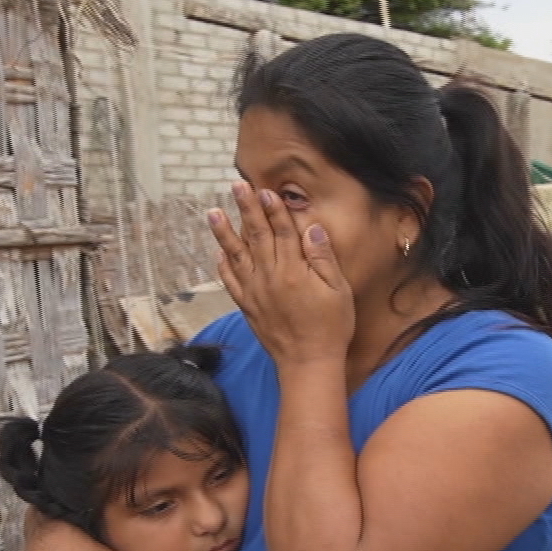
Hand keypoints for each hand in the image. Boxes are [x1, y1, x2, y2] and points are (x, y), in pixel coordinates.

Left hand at [209, 182, 353, 365]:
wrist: (308, 364)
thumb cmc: (330, 328)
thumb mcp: (338, 291)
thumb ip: (323, 258)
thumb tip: (312, 229)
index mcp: (294, 271)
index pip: (282, 232)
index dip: (274, 210)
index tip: (266, 191)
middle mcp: (270, 278)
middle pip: (257, 236)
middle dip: (247, 209)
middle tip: (237, 187)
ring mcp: (255, 293)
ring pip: (237, 255)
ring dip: (224, 232)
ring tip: (213, 212)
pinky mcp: (248, 307)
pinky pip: (231, 282)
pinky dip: (223, 266)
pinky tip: (219, 253)